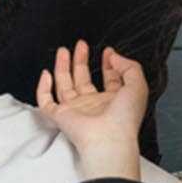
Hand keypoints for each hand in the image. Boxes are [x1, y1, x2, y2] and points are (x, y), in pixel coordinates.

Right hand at [35, 43, 147, 175]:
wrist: (109, 138)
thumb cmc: (125, 118)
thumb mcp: (138, 85)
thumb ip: (129, 66)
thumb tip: (114, 57)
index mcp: (114, 102)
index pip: (110, 80)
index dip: (109, 65)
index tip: (108, 52)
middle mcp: (94, 106)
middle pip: (84, 79)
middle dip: (82, 61)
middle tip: (81, 45)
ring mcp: (76, 111)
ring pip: (65, 86)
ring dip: (63, 67)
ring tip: (63, 51)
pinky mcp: (60, 116)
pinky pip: (46, 102)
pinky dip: (43, 88)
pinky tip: (46, 74)